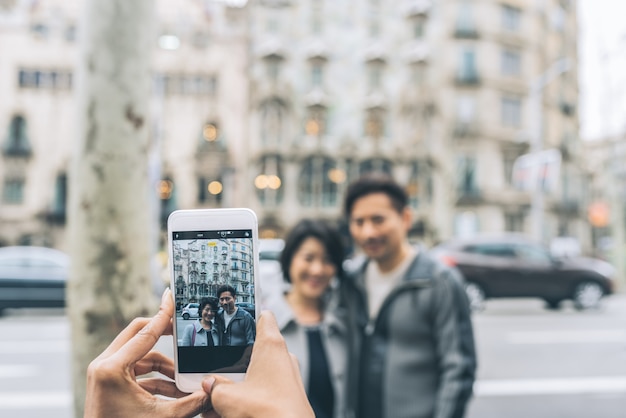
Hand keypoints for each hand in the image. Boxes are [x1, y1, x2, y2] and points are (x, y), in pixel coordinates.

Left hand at [84, 288, 210, 417]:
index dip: (163, 315)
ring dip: (163, 364)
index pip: (145, 332)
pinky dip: (154, 376)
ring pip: (139, 354)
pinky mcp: (107, 382)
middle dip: (163, 334)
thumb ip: (191, 402)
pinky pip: (134, 369)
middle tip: (183, 330)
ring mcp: (103, 373)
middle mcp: (103, 365)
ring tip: (183, 377)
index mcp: (112, 368)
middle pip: (138, 334)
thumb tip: (214, 391)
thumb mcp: (162, 417)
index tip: (172, 297)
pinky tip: (174, 389)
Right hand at [201, 311, 313, 417]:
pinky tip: (228, 412)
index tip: (236, 310)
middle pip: (253, 350)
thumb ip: (215, 387)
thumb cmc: (270, 413)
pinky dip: (247, 397)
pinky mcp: (287, 396)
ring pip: (256, 374)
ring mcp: (287, 378)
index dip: (248, 312)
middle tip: (213, 372)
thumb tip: (210, 385)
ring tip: (216, 401)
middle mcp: (283, 358)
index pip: (263, 316)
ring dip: (237, 385)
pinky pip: (263, 390)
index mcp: (271, 345)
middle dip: (232, 363)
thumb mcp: (227, 398)